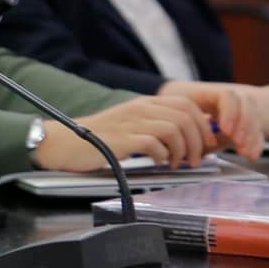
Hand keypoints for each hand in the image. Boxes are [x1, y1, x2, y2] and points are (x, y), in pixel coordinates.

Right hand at [34, 95, 215, 171]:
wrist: (62, 143)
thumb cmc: (96, 139)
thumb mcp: (128, 125)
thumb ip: (153, 126)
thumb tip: (187, 138)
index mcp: (143, 104)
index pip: (186, 104)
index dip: (203, 124)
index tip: (206, 143)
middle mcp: (139, 109)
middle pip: (185, 116)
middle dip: (199, 140)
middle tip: (196, 159)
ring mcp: (130, 122)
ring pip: (174, 128)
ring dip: (183, 150)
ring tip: (178, 164)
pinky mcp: (121, 139)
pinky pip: (154, 143)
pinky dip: (163, 156)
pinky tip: (158, 163)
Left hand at [159, 80, 264, 160]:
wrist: (177, 118)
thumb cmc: (175, 119)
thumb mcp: (179, 121)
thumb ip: (192, 130)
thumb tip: (205, 141)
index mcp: (207, 93)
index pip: (227, 96)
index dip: (229, 112)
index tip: (225, 131)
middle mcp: (226, 98)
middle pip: (246, 103)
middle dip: (245, 124)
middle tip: (238, 143)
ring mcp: (237, 110)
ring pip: (254, 117)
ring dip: (251, 136)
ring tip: (244, 153)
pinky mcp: (244, 124)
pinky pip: (256, 131)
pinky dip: (255, 144)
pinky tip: (251, 157)